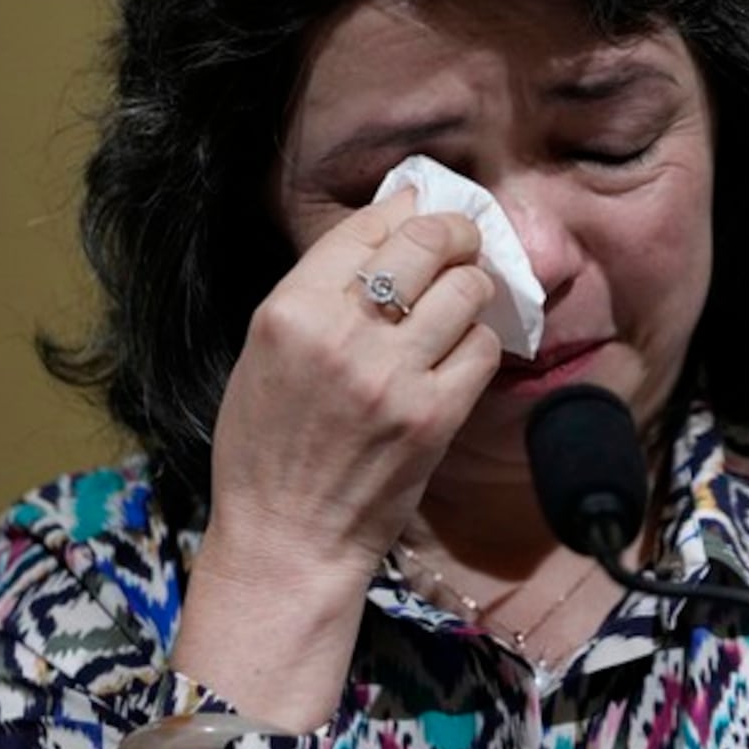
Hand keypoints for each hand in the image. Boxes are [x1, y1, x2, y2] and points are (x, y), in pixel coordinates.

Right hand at [171, 190, 500, 727]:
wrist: (287, 538)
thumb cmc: (267, 446)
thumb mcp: (264, 352)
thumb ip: (320, 287)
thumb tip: (395, 216)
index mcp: (289, 312)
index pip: (368, 226)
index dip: (407, 210)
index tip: (422, 211)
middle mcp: (342, 334)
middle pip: (428, 243)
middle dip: (456, 233)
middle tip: (462, 243)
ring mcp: (393, 376)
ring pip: (468, 290)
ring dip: (472, 290)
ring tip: (459, 304)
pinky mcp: (434, 416)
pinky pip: (484, 349)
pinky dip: (479, 343)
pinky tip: (459, 356)